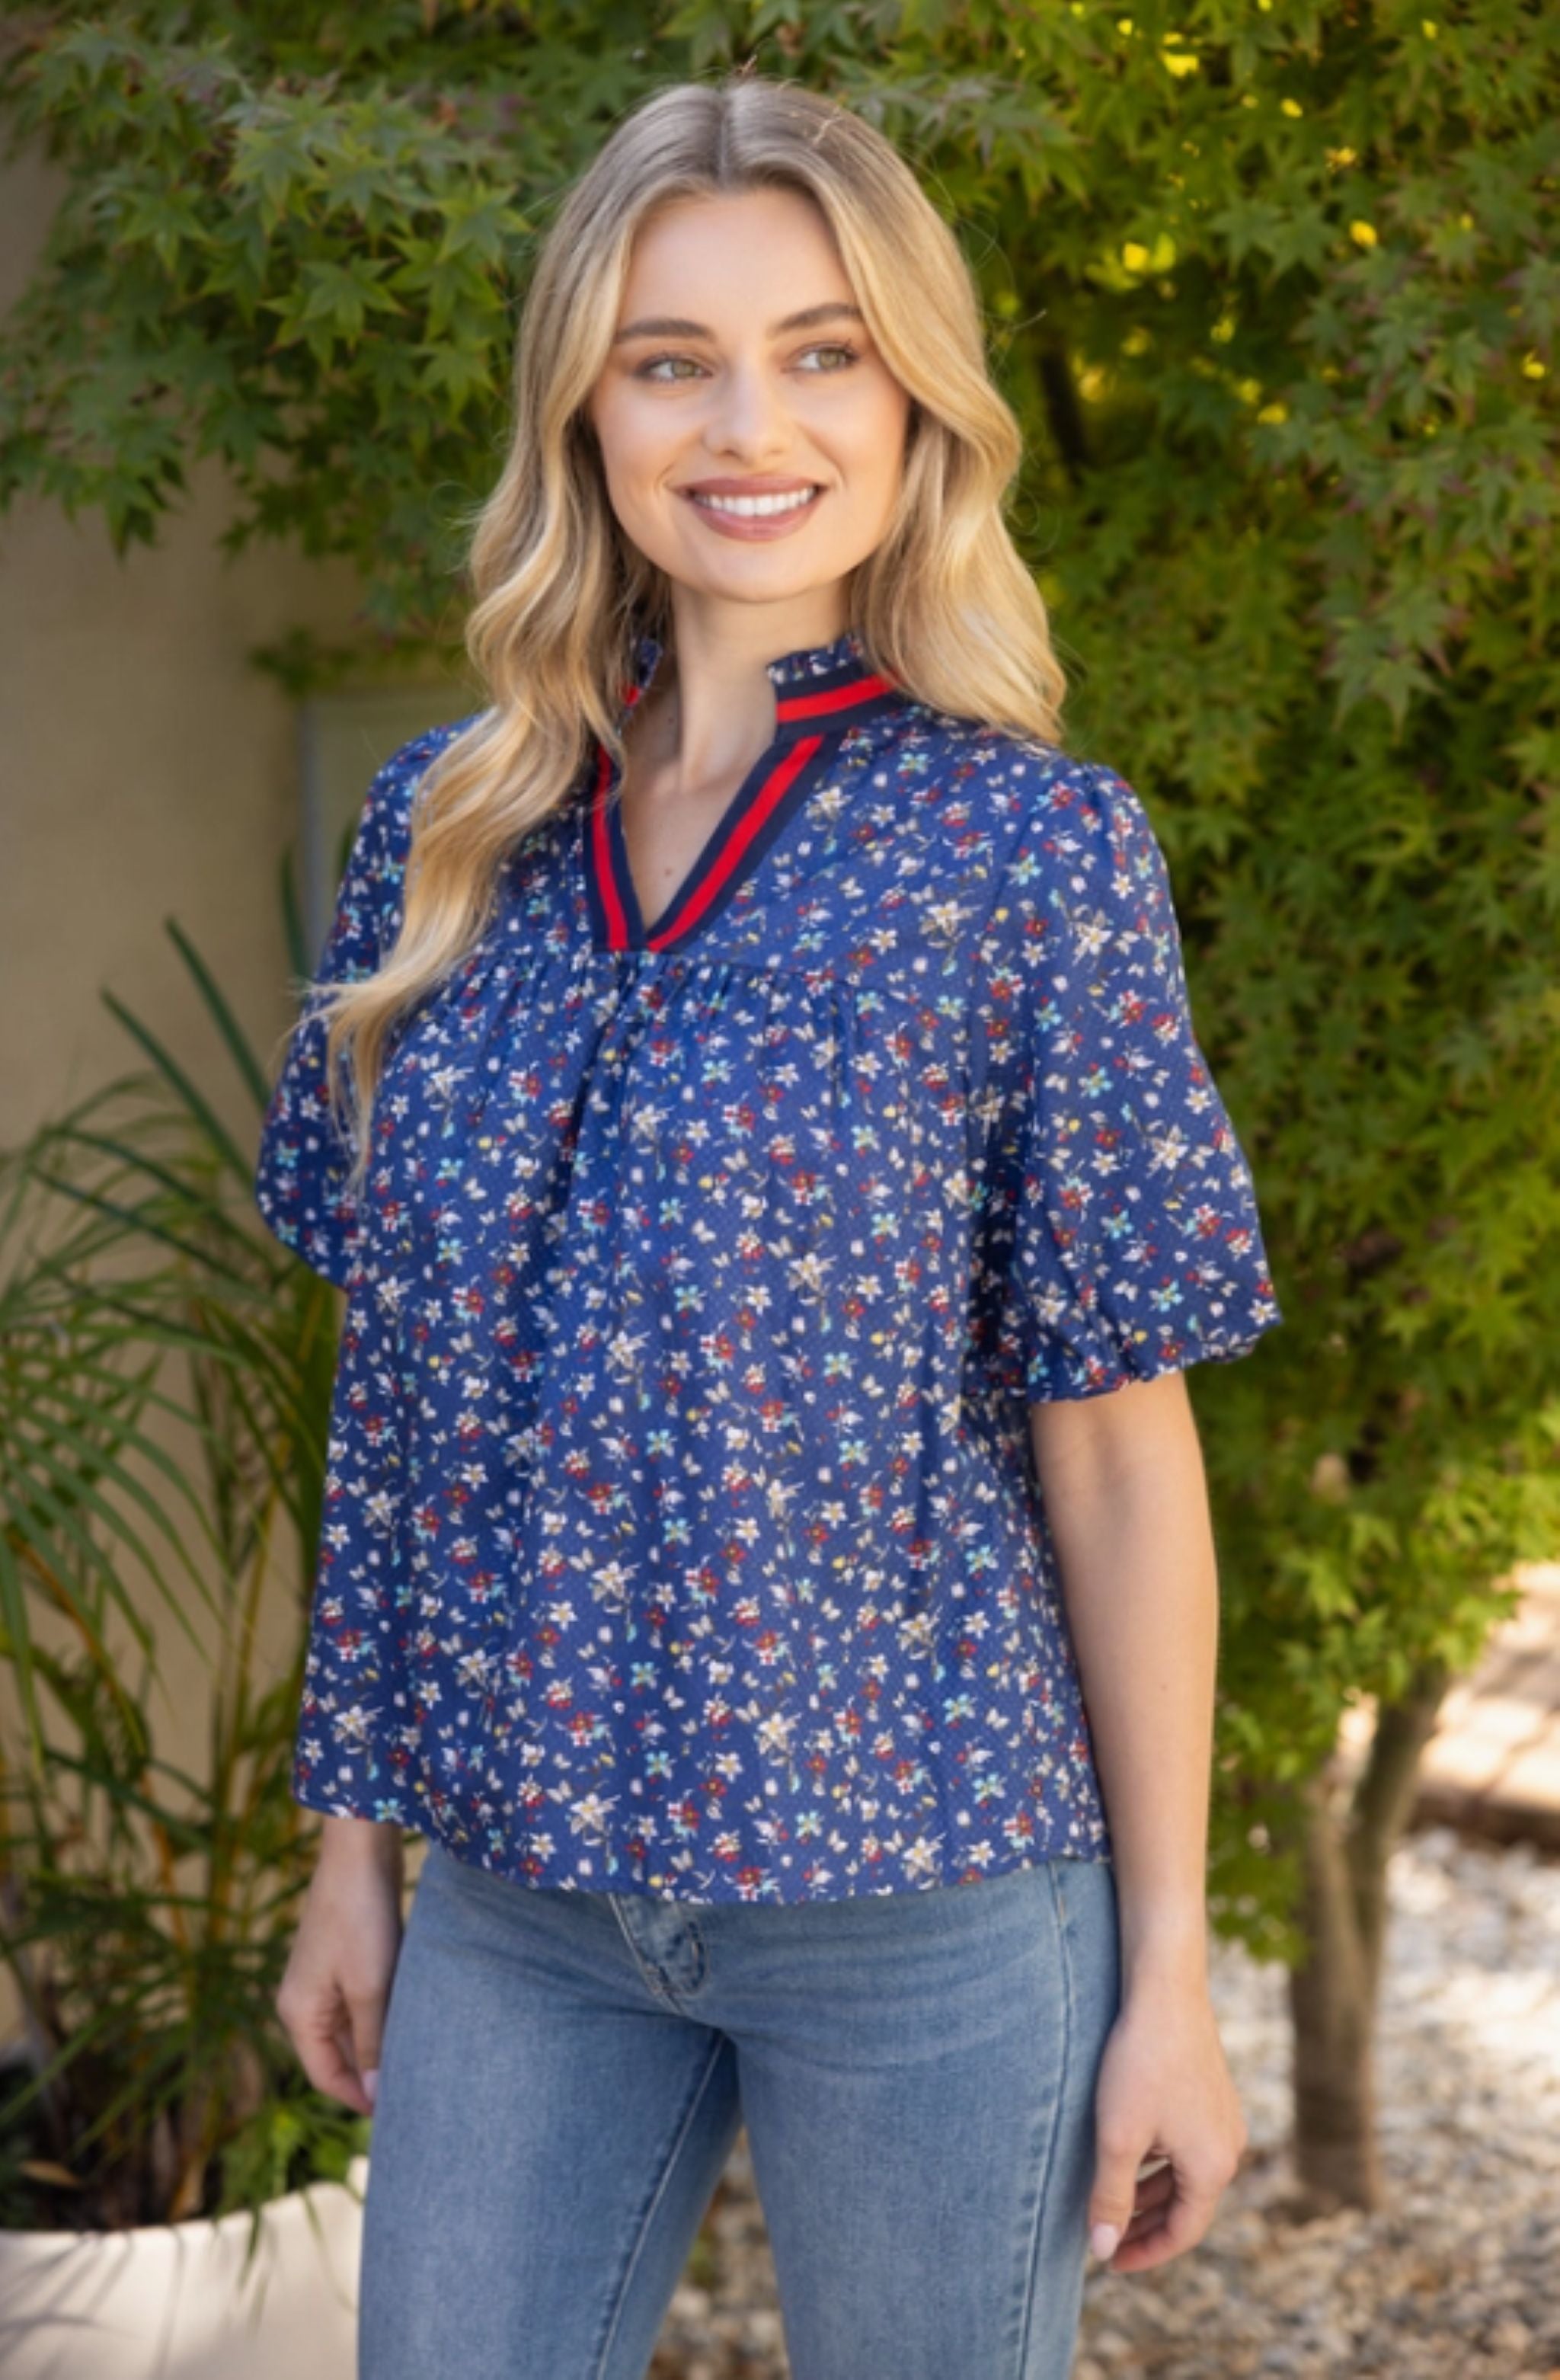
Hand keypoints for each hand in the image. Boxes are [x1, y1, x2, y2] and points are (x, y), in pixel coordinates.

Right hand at [275, 1820, 405, 2116]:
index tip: (400, 2113)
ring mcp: (324, 1978)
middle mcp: (306, 2000)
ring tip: (422, 2058)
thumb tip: (375, 2093)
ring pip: (355, 2028)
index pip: (326, 2075)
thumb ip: (373, 2040)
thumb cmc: (361, 1917)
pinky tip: (416, 2018)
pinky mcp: (346, 1958)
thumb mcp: (369, 1986)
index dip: (360, 2097)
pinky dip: (385, 2013)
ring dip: (383, 2041)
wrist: (362, 1848)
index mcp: (300, 2013)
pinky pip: (364, 2001)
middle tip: (416, 2088)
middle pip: (340, 2054)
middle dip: (373, 2071)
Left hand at [1086, 1978, 1247, 2273]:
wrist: (1165, 1989)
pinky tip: (1128, 2150)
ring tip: (1110, 2199)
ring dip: (1150, 2191)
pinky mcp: (1212, 2091)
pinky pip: (1187, 2143)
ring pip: (1185, 2173)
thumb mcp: (1118, 2138)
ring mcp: (1224, 2117)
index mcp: (1213, 2167)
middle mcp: (1228, 2146)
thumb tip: (1102, 2250)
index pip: (1183, 2232)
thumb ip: (1111, 2197)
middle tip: (1104, 2236)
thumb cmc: (1140, 2063)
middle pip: (1186, 2205)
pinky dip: (1159, 2159)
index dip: (1145, 2252)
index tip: (1109, 2261)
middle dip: (1145, 2224)